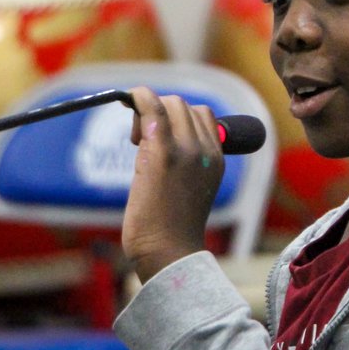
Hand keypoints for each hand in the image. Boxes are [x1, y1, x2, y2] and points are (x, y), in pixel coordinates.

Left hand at [121, 86, 226, 282]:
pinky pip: (153, 107)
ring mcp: (187, 149)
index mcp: (217, 158)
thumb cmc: (172, 227)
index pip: (202, 116)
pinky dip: (140, 96)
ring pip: (170, 103)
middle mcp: (207, 150)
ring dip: (149, 111)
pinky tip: (130, 97)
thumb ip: (187, 161)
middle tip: (140, 140)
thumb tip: (154, 137)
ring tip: (137, 141)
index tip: (157, 135)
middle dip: (160, 112)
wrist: (169, 253)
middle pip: (184, 106)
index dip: (177, 118)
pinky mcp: (162, 152)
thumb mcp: (191, 188)